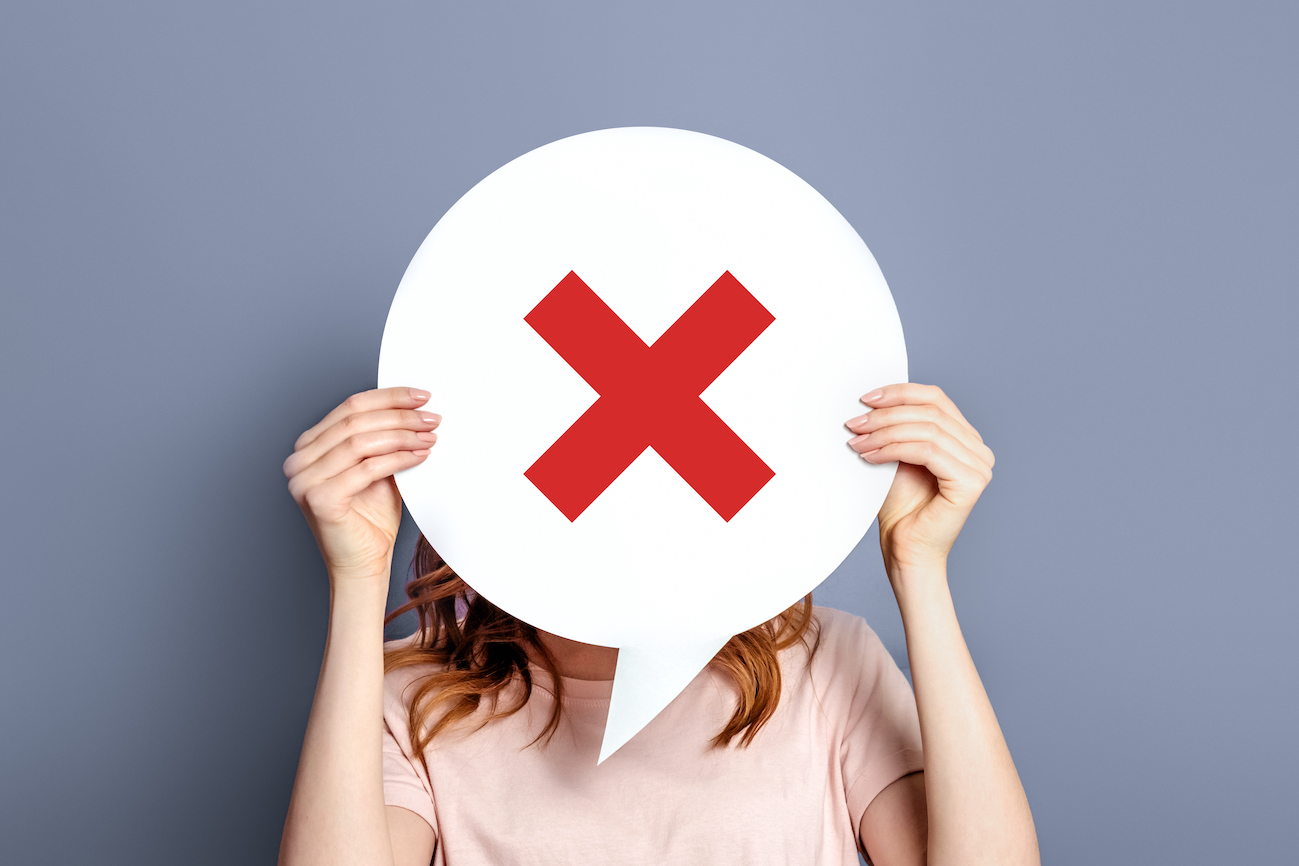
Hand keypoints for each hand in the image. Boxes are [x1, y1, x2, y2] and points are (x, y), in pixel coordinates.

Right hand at [283, 387, 440, 582]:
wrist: (363, 564)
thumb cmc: (369, 520)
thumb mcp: (377, 468)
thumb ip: (383, 439)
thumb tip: (414, 408)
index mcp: (308, 446)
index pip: (350, 407)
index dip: (389, 398)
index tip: (421, 397)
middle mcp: (299, 460)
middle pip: (356, 420)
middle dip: (400, 415)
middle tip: (431, 418)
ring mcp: (304, 479)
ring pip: (361, 441)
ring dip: (402, 435)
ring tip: (429, 436)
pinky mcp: (319, 498)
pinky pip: (367, 468)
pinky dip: (398, 458)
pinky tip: (420, 456)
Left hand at [846, 384, 993, 575]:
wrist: (905, 549)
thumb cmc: (901, 508)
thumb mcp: (898, 455)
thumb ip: (898, 426)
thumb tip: (872, 400)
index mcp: (966, 439)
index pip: (936, 399)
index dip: (900, 393)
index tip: (866, 399)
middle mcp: (979, 450)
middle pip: (930, 411)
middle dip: (886, 415)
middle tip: (854, 424)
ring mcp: (980, 466)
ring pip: (927, 429)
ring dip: (884, 432)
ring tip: (857, 442)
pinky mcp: (971, 482)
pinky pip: (926, 451)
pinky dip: (893, 449)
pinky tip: (871, 456)